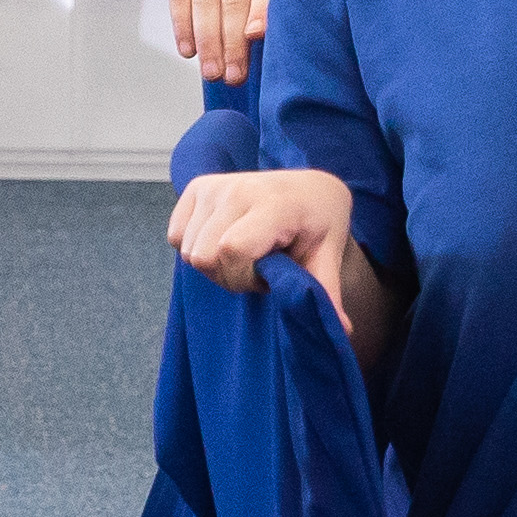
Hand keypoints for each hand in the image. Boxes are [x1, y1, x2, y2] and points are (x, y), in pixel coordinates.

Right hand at [167, 167, 368, 319]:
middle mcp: (239, 188)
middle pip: (204, 256)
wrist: (309, 188)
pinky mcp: (196, 186)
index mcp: (275, 203)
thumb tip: (340, 331)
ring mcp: (214, 186)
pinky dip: (195, 246)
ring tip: (244, 252)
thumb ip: (324, 292)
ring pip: (188, 250)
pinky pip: (176, 236)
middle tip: (257, 267)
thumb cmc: (319, 225)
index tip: (270, 273)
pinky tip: (224, 239)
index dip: (244, 276)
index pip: (231, 250)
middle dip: (229, 275)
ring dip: (214, 263)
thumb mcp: (327, 257)